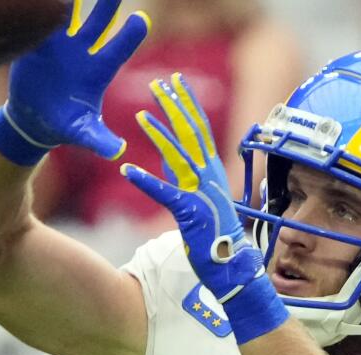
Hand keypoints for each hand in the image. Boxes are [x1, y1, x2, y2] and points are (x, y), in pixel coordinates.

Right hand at [0, 0, 149, 165]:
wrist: (34, 120)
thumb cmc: (65, 126)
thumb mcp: (83, 134)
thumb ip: (100, 140)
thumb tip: (119, 152)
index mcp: (100, 70)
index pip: (121, 47)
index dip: (131, 34)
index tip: (141, 18)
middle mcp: (84, 51)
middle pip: (100, 20)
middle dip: (108, 2)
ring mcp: (61, 44)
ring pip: (69, 13)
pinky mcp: (36, 43)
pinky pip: (39, 21)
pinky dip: (39, 8)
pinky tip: (38, 0)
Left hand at [122, 74, 287, 343]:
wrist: (233, 267)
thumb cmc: (215, 236)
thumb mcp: (198, 199)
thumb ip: (183, 179)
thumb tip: (166, 162)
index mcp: (211, 171)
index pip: (199, 129)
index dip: (187, 104)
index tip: (176, 81)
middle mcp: (208, 176)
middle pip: (192, 132)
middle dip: (176, 106)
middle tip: (161, 83)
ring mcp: (201, 193)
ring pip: (178, 155)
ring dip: (158, 134)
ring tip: (140, 114)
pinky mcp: (189, 212)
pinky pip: (164, 192)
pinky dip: (145, 180)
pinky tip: (126, 169)